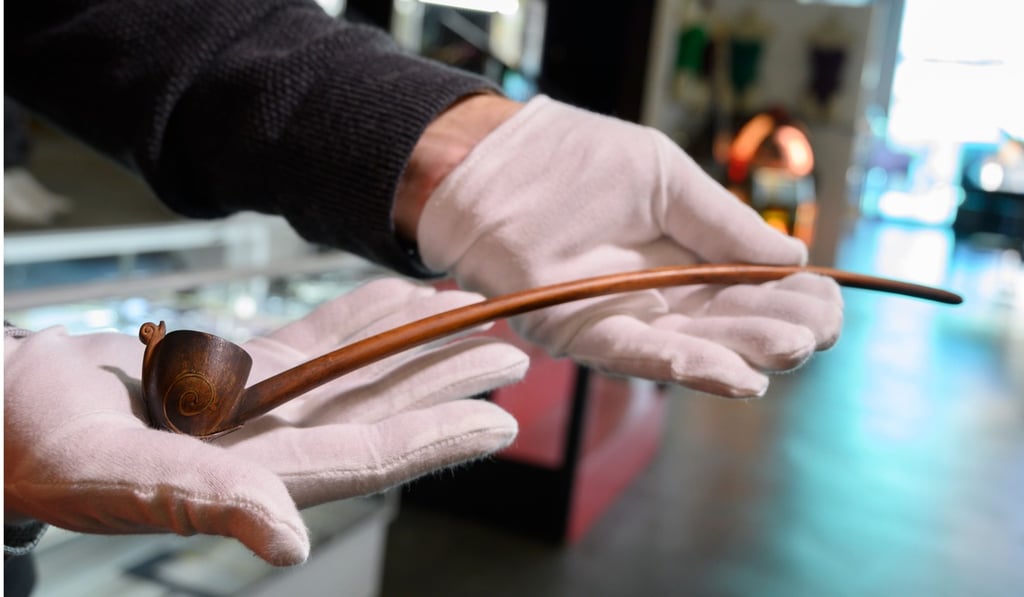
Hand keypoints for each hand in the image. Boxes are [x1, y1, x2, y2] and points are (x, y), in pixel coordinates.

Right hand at [4, 279, 527, 564]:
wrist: (4, 410)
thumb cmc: (38, 446)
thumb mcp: (116, 474)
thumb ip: (206, 502)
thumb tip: (290, 541)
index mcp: (257, 476)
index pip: (368, 456)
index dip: (436, 436)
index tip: (500, 417)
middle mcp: (273, 443)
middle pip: (382, 408)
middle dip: (448, 380)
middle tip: (514, 353)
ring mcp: (262, 404)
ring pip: (358, 368)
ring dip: (416, 342)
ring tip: (471, 315)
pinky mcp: (240, 369)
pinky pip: (317, 338)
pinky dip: (361, 316)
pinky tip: (400, 299)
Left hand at [415, 95, 841, 396]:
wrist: (492, 161)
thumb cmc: (575, 160)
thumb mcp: (665, 179)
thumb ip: (722, 223)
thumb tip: (793, 257)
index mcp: (684, 261)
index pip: (749, 291)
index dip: (790, 300)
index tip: (829, 301)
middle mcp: (657, 299)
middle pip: (726, 328)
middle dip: (776, 333)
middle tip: (818, 333)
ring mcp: (618, 319)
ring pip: (689, 348)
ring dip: (740, 354)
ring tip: (791, 351)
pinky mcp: (577, 332)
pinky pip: (634, 354)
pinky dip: (681, 364)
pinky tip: (731, 375)